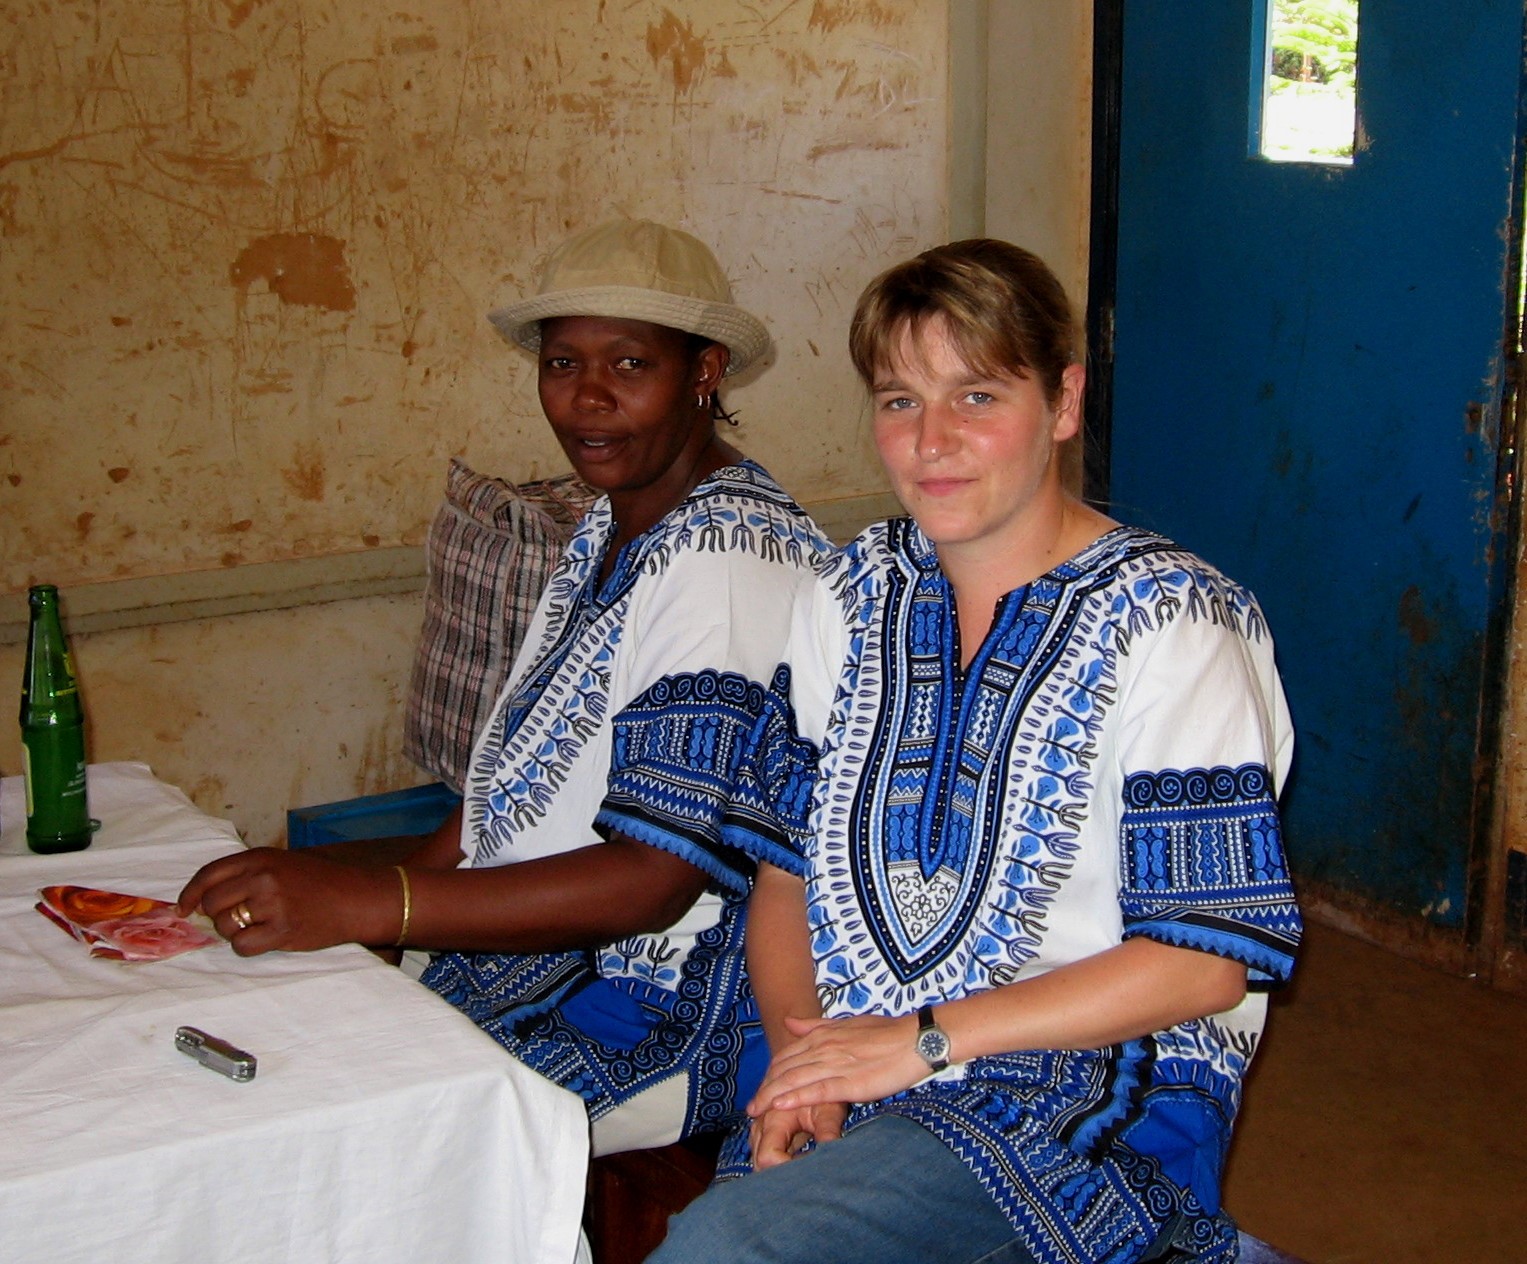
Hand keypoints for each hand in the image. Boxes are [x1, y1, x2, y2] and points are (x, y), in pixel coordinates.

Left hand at [177, 847, 396, 955]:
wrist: (358, 897)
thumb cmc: (321, 881)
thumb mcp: (283, 863)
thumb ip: (247, 874)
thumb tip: (203, 898)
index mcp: (261, 857)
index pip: (209, 874)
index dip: (191, 893)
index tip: (184, 907)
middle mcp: (263, 877)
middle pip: (213, 903)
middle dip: (218, 916)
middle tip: (237, 919)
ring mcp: (272, 904)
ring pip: (225, 927)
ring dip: (235, 932)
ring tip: (260, 926)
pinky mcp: (282, 930)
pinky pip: (243, 946)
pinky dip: (249, 946)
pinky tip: (268, 938)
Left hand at [746, 1013, 926, 1117]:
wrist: (916, 1038)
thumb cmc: (887, 1032)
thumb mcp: (847, 1024)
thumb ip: (815, 1026)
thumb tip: (789, 1022)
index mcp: (823, 1036)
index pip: (786, 1056)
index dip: (770, 1073)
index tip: (759, 1089)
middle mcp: (824, 1048)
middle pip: (784, 1070)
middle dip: (765, 1089)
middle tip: (750, 1107)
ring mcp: (836, 1064)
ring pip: (795, 1080)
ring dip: (772, 1096)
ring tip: (756, 1112)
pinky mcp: (851, 1082)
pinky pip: (817, 1090)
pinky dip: (796, 1098)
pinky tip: (781, 1107)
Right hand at [748, 1101, 846, 1169]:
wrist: (812, 1073)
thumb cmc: (823, 1093)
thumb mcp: (829, 1112)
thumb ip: (827, 1132)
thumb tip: (830, 1155)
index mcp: (774, 1120)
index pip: (767, 1158)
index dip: (786, 1169)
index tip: (808, 1170)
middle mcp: (760, 1124)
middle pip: (758, 1162)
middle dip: (781, 1172)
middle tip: (807, 1171)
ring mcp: (758, 1126)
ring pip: (758, 1158)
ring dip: (778, 1165)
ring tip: (802, 1163)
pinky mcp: (760, 1128)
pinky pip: (761, 1150)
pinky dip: (776, 1158)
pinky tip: (794, 1158)